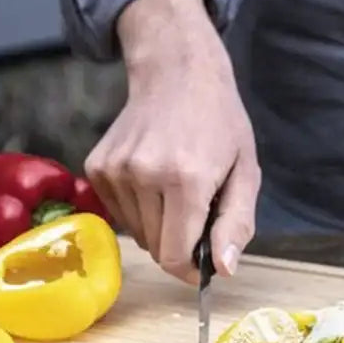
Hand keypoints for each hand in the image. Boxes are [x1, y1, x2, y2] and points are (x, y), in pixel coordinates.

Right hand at [84, 0, 260, 284]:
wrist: (177, 72)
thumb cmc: (219, 124)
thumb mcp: (245, 172)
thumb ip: (236, 224)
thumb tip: (223, 270)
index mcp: (186, 179)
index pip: (175, 256)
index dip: (191, 270)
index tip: (203, 265)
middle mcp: (144, 175)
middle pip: (156, 248)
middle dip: (179, 243)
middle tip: (198, 211)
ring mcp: (115, 170)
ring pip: (137, 234)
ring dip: (159, 225)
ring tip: (177, 189)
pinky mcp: (97, 166)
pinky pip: (120, 213)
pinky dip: (139, 209)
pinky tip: (154, 178)